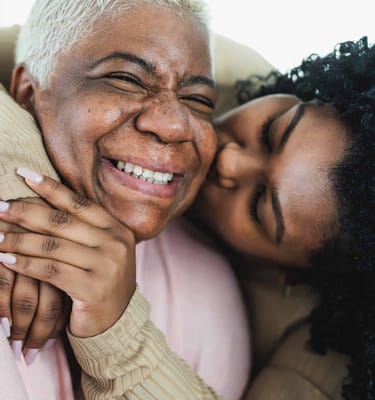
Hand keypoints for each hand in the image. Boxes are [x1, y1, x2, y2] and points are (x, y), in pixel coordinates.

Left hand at [0, 170, 135, 337]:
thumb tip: (41, 204)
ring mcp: (107, 265)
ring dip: (19, 240)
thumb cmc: (102, 280)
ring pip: (53, 246)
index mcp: (117, 229)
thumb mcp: (100, 251)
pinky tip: (6, 258)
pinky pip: (51, 271)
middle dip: (26, 212)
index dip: (50, 188)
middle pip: (62, 222)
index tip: (23, 174)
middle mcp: (115, 243)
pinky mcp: (93, 288)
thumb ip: (82, 230)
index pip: (79, 204)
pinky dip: (25, 264)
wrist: (116, 321)